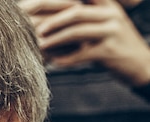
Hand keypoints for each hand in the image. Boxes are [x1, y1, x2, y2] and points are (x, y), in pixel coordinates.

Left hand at [19, 0, 149, 85]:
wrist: (139, 63)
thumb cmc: (111, 43)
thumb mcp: (101, 23)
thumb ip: (81, 17)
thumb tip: (46, 21)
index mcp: (105, 4)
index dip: (55, 1)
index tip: (34, 6)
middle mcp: (110, 13)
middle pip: (75, 11)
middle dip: (52, 20)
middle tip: (35, 29)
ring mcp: (112, 31)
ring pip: (77, 31)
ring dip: (55, 39)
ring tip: (40, 45)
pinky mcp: (110, 51)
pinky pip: (82, 54)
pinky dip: (65, 59)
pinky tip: (53, 63)